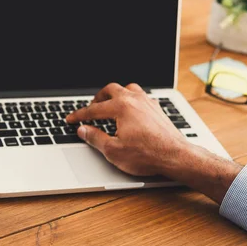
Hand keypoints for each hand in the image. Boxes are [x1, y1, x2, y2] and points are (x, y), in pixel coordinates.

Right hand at [66, 83, 241, 202]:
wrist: (175, 156)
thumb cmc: (147, 154)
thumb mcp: (113, 150)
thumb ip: (95, 138)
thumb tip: (83, 130)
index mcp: (121, 107)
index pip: (94, 109)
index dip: (79, 115)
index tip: (70, 119)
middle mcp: (134, 99)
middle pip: (110, 90)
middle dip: (97, 98)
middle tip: (90, 109)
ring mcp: (148, 102)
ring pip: (128, 89)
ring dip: (116, 94)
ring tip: (109, 105)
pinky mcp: (157, 109)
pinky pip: (140, 96)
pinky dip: (130, 99)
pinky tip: (130, 110)